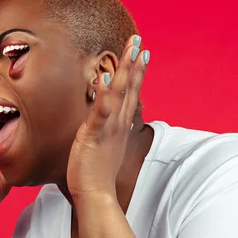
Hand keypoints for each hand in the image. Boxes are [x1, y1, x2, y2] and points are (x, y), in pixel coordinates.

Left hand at [67, 35, 149, 200]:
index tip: (142, 54)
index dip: (137, 74)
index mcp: (119, 127)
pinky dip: (105, 95)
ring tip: (132, 50)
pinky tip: (107, 78)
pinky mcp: (95, 135)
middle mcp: (118, 125)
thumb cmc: (96, 176)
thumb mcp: (103, 148)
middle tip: (139, 41)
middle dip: (135, 63)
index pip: (131, 95)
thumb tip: (102, 124)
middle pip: (130, 89)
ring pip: (121, 95)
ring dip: (127, 71)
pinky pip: (101, 112)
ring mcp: (109, 129)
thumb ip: (104, 132)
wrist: (97, 197)